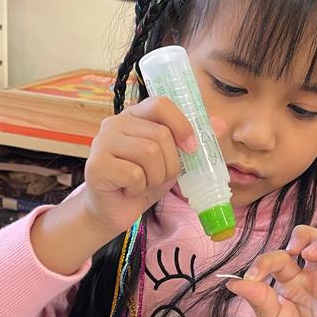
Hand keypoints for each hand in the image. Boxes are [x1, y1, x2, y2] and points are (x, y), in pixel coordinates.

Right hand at [81, 96, 195, 238]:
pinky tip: (128, 190)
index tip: (191, 148)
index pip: (161, 104)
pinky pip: (134, 174)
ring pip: (149, 153)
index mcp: (135, 116)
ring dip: (155, 177)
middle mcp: (115, 123)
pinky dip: (139, 188)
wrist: (113, 212)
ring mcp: (102, 142)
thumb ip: (192, 141)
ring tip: (143, 184)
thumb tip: (221, 124)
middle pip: (160, 135)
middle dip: (170, 164)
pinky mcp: (96, 165)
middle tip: (158, 177)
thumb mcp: (172, 160)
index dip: (181, 124)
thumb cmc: (142, 182)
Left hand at [226, 227, 316, 316]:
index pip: (282, 257)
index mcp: (291, 282)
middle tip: (294, 249)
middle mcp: (312, 279)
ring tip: (311, 254)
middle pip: (316, 240)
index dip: (266, 260)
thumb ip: (256, 297)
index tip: (253, 276)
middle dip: (306, 234)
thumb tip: (232, 281)